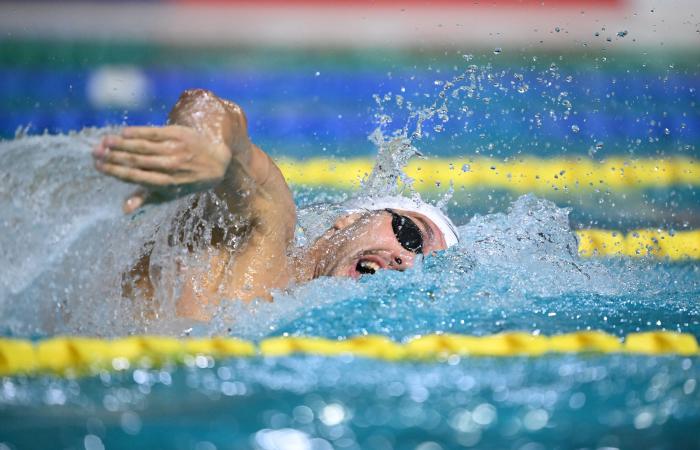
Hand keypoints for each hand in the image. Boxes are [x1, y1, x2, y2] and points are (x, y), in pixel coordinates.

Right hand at [93, 125, 234, 212]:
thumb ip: (145, 199)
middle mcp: (170, 166)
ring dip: (121, 143)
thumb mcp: (168, 194)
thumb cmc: (185, 181)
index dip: (115, 171)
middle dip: (113, 156)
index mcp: (165, 183)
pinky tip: (123, 133)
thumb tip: (124, 209)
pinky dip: (138, 132)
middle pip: (136, 160)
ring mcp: (175, 149)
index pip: (135, 176)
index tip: (98, 165)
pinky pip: (154, 132)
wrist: (215, 163)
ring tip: (104, 141)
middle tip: (95, 152)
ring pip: (143, 145)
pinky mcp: (179, 134)